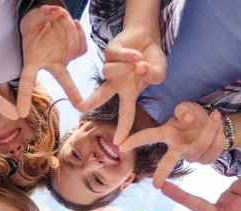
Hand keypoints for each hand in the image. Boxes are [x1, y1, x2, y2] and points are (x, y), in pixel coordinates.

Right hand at [18, 5, 86, 116]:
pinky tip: (73, 24)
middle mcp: (50, 64)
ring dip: (70, 30)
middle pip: (63, 79)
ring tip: (61, 16)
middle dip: (72, 91)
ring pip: (75, 48)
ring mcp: (65, 60)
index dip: (25, 96)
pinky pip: (82, 46)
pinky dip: (79, 33)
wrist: (46, 21)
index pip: (28, 81)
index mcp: (33, 61)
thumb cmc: (34, 25)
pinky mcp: (75, 53)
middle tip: (80, 105)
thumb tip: (57, 12)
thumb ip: (43, 14)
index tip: (21, 113)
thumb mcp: (32, 18)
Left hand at [79, 23, 166, 144]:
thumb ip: (154, 75)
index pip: (126, 114)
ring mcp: (111, 68)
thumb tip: (140, 69)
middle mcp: (117, 83)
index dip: (123, 129)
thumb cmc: (152, 60)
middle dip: (91, 101)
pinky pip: (116, 56)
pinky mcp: (109, 52)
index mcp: (129, 92)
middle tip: (80, 107)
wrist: (147, 37)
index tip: (119, 143)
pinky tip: (136, 54)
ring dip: (126, 67)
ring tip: (138, 60)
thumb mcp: (159, 72)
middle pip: (100, 95)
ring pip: (109, 72)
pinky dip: (128, 55)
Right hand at [119, 102, 225, 187]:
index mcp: (167, 134)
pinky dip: (218, 133)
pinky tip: (218, 127)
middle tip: (156, 184)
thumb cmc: (195, 117)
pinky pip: (213, 148)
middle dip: (162, 172)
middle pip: (168, 161)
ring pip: (199, 146)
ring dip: (210, 129)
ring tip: (215, 115)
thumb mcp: (187, 107)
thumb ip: (183, 109)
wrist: (216, 124)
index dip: (135, 140)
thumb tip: (186, 119)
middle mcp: (177, 148)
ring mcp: (191, 155)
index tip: (121, 146)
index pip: (148, 137)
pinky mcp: (205, 159)